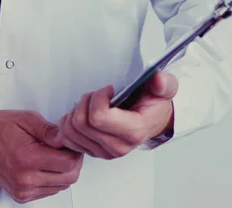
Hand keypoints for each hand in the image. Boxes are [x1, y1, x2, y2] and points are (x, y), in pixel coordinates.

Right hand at [0, 110, 83, 203]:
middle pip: (68, 178)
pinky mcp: (21, 196)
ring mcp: (23, 190)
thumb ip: (49, 130)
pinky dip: (53, 179)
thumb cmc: (0, 127)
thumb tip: (65, 138)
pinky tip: (47, 164)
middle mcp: (25, 179)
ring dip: (64, 171)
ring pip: (60, 187)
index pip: (68, 164)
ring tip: (55, 154)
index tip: (72, 142)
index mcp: (27, 159)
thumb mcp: (27, 119)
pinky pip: (48, 191)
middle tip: (68, 147)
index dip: (75, 151)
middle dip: (74, 162)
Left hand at [54, 71, 177, 159]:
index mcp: (133, 131)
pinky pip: (67, 139)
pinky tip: (83, 113)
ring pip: (71, 131)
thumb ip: (163, 84)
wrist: (154, 120)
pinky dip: (69, 123)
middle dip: (86, 101)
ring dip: (76, 111)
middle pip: (81, 123)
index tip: (109, 89)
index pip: (98, 117)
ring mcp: (104, 152)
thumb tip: (159, 79)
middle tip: (98, 94)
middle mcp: (117, 147)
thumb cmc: (154, 104)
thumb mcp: (164, 89)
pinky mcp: (94, 152)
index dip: (98, 97)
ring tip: (91, 103)